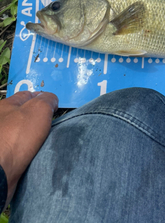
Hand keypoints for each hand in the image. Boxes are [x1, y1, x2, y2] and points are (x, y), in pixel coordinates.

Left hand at [0, 91, 58, 207]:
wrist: (0, 173)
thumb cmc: (18, 136)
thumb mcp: (39, 109)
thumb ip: (48, 100)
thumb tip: (51, 100)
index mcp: (5, 105)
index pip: (27, 95)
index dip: (42, 98)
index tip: (54, 107)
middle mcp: (0, 120)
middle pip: (23, 114)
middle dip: (37, 118)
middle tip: (51, 124)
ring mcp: (0, 139)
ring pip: (21, 132)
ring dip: (32, 135)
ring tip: (45, 140)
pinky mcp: (1, 156)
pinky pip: (18, 148)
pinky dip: (27, 149)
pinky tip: (34, 153)